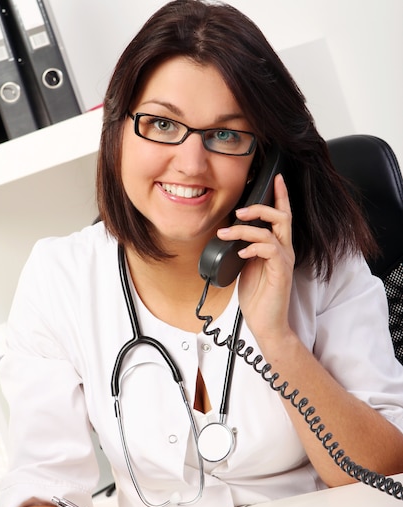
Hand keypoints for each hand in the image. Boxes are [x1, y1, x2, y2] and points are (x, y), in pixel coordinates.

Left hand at [217, 173, 294, 344]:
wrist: (266, 324)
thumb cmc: (258, 298)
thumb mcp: (246, 267)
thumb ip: (245, 249)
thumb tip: (232, 235)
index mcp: (277, 248)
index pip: (282, 216)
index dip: (281, 196)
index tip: (275, 178)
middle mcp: (284, 251)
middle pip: (281, 217)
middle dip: (261, 207)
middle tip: (240, 210)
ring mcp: (283, 261)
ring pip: (271, 231)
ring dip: (246, 229)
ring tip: (227, 233)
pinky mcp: (280, 272)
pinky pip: (270, 250)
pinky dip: (253, 247)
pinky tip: (240, 253)